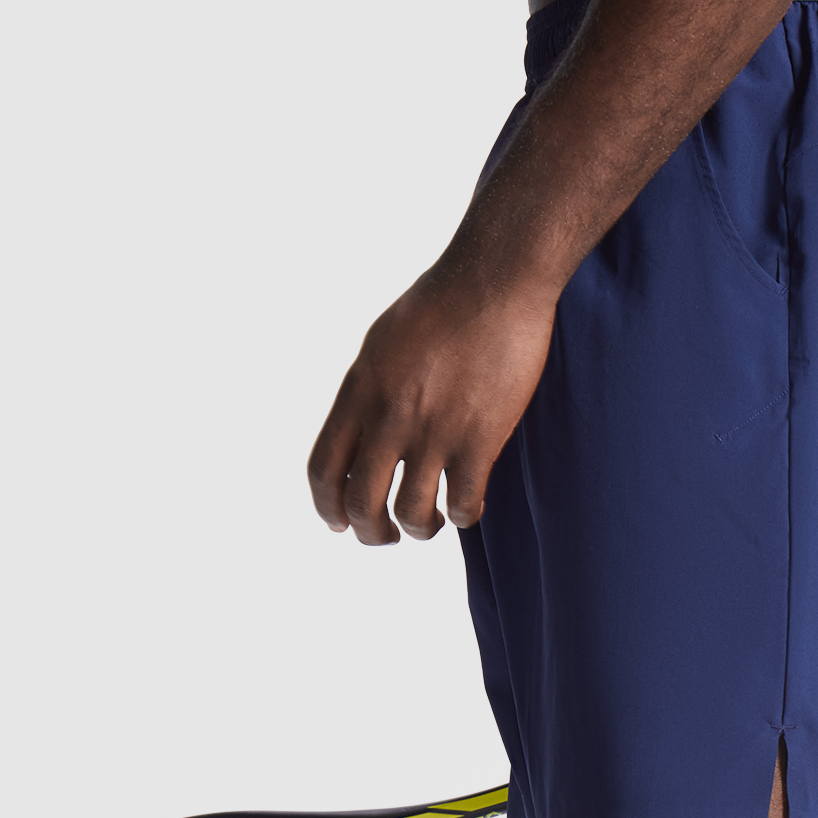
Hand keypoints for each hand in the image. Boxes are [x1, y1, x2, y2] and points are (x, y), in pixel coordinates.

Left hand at [306, 262, 558, 543]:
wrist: (494, 281)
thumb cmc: (443, 304)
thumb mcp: (382, 344)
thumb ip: (368, 391)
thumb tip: (363, 429)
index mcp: (358, 392)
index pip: (324, 469)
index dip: (327, 508)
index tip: (339, 523)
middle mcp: (388, 417)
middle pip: (360, 504)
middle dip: (370, 533)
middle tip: (386, 536)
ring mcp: (433, 431)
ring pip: (412, 514)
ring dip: (419, 529)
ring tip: (433, 521)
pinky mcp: (478, 440)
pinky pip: (464, 505)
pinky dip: (463, 516)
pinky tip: (467, 506)